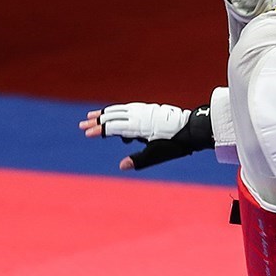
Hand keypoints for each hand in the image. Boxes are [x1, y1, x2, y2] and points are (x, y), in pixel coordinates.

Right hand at [79, 103, 213, 169]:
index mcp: (140, 127)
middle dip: (98, 121)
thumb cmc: (175, 144)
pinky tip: (114, 114)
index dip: (100, 131)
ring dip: (106, 113)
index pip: (115, 128)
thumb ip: (139, 160)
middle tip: (82, 125)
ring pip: (120, 111)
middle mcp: (140, 116)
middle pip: (114, 117)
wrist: (193, 130)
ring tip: (93, 116)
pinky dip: (118, 110)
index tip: (87, 134)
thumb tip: (122, 166)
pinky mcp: (149, 110)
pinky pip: (129, 109)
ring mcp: (145, 111)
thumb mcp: (157, 154)